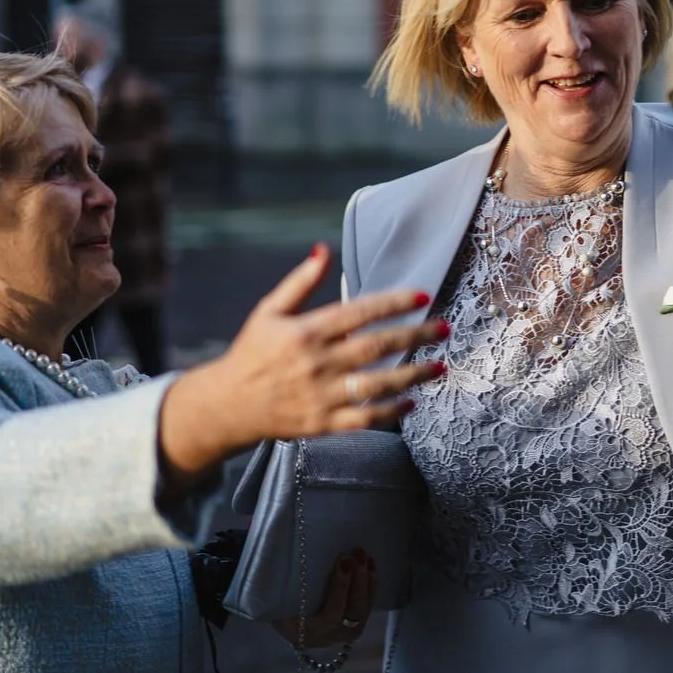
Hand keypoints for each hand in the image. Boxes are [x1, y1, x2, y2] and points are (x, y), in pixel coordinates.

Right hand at [158, 244, 446, 477]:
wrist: (227, 405)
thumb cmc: (253, 353)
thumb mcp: (269, 311)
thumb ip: (301, 281)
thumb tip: (324, 248)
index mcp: (306, 331)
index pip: (359, 312)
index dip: (393, 303)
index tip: (422, 296)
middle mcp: (317, 363)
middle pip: (376, 347)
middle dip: (415, 336)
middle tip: (444, 329)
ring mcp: (321, 396)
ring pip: (377, 385)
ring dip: (413, 375)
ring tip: (441, 366)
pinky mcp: (323, 424)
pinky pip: (364, 419)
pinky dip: (391, 413)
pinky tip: (412, 402)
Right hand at [273, 548, 377, 647]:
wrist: (285, 627)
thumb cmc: (275, 608)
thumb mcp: (272, 600)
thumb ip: (277, 580)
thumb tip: (274, 546)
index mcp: (303, 632)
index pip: (330, 615)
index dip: (340, 588)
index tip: (343, 561)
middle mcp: (326, 638)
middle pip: (351, 612)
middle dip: (358, 580)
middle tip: (357, 553)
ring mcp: (341, 635)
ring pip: (362, 611)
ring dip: (367, 582)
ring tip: (366, 557)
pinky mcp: (352, 628)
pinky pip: (367, 609)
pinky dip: (371, 587)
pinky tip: (371, 566)